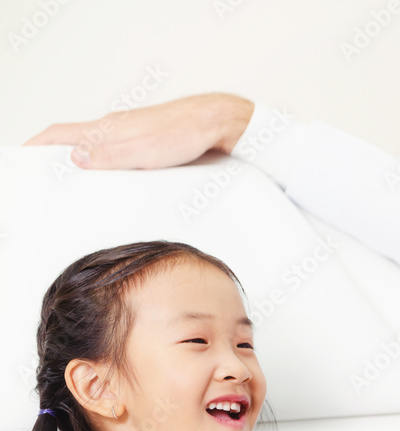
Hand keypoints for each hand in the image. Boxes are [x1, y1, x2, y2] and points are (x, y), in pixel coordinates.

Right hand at [24, 93, 253, 169]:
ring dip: (85, 160)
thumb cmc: (186, 133)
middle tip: (47, 176)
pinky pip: (120, 150)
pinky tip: (116, 175)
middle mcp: (116, 127)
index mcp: (108, 128)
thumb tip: (74, 157)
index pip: (61, 134)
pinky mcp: (148, 138)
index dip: (38, 145)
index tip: (24, 157)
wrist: (218, 123)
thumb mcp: (144, 152)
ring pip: (99, 145)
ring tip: (78, 180)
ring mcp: (132, 132)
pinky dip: (108, 161)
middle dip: (58, 156)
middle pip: (77, 140)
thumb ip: (108, 156)